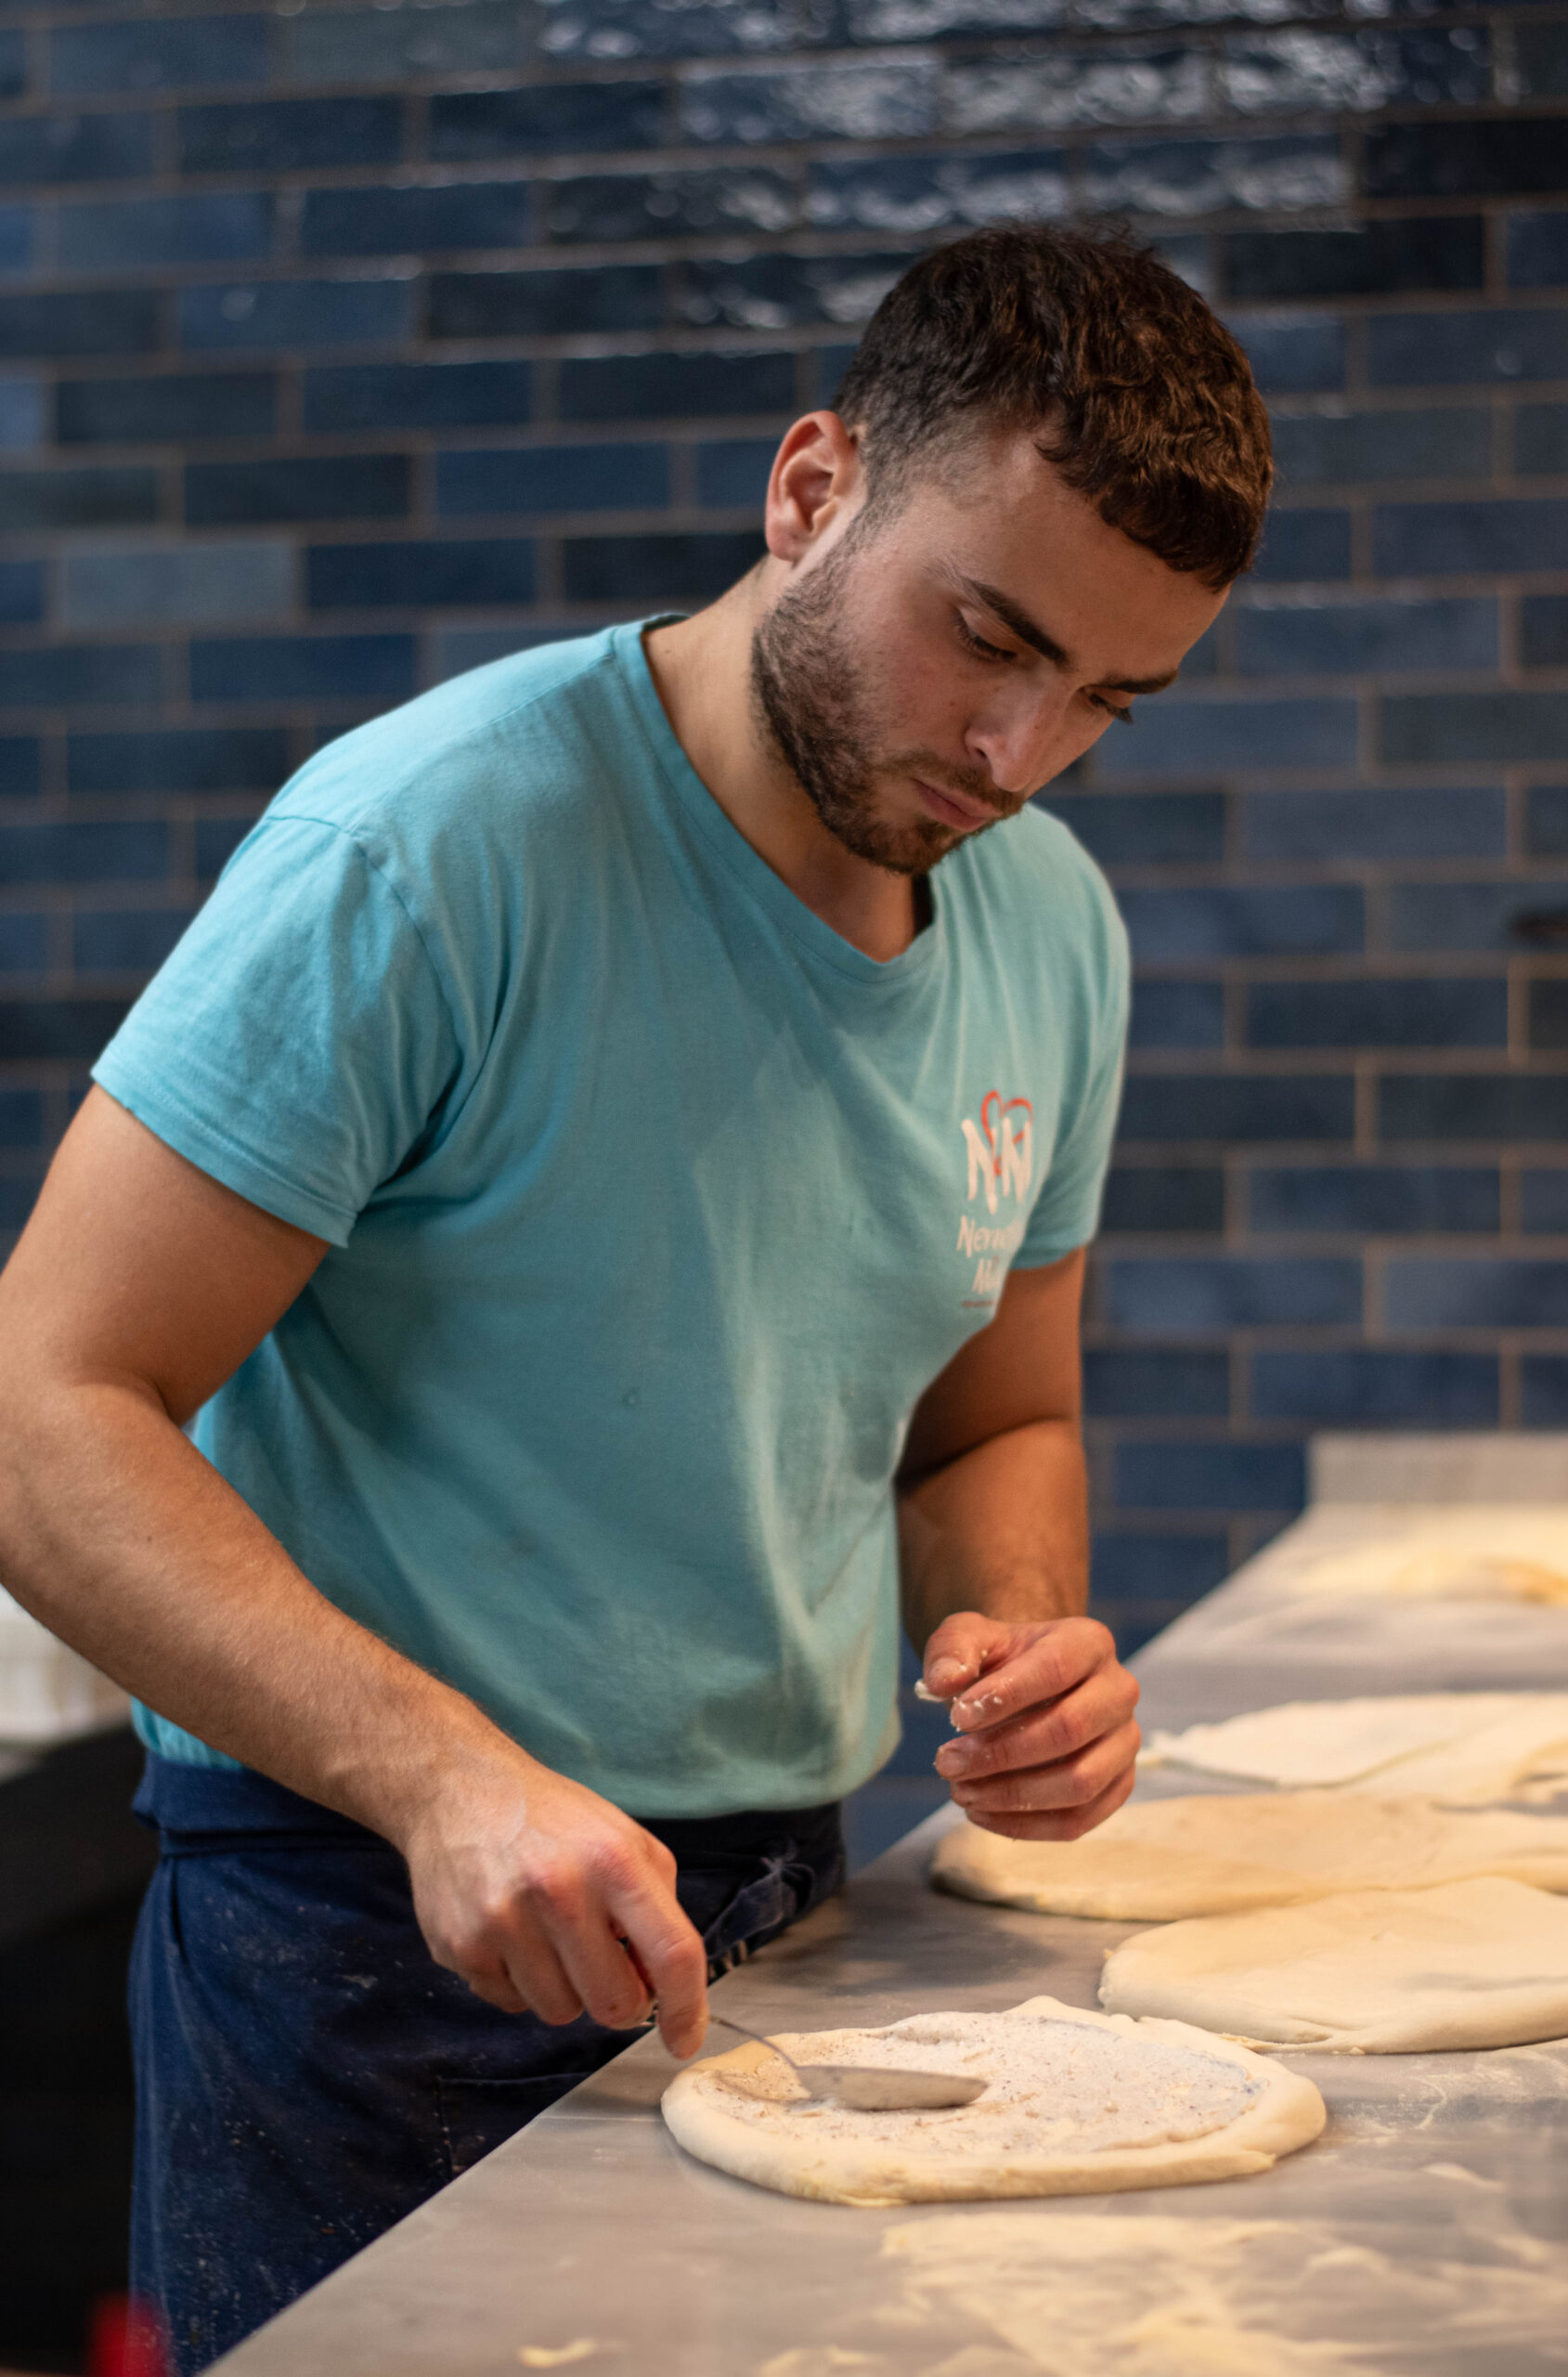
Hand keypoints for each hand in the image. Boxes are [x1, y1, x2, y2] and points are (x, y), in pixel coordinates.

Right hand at [398, 1747, 709, 2058]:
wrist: (458, 1789)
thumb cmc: (552, 1819)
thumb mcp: (624, 1839)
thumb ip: (657, 1908)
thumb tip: (665, 1987)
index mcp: (613, 1859)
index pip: (671, 1953)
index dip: (687, 2009)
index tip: (685, 2040)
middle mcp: (559, 1890)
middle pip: (614, 2002)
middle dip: (620, 1999)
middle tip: (605, 1967)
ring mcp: (504, 1921)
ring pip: (561, 2012)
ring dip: (565, 1989)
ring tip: (549, 1937)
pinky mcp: (461, 1945)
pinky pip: (511, 2004)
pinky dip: (519, 1983)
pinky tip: (511, 1936)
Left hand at [923, 1612, 1139, 1841]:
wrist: (1025, 1685)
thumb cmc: (999, 1660)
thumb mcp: (968, 1637)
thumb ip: (952, 1651)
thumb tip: (943, 1682)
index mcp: (1088, 1642)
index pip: (1054, 1668)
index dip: (1006, 1696)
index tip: (957, 1717)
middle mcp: (1119, 1691)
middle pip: (1069, 1729)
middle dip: (1001, 1753)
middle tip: (947, 1763)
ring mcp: (1125, 1742)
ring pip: (1079, 1782)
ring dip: (1013, 1795)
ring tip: (961, 1791)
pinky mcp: (1118, 1785)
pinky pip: (1080, 1819)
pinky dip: (1027, 1826)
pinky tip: (983, 1814)